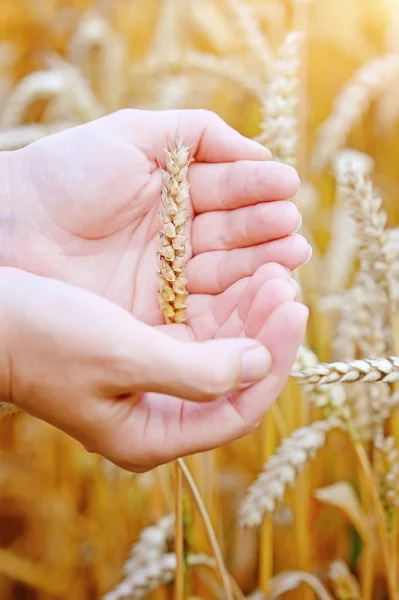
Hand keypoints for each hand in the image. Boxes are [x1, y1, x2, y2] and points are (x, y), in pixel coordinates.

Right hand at [0, 266, 306, 471]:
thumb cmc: (43, 338)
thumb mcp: (120, 355)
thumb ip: (195, 371)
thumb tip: (258, 364)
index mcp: (152, 435)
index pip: (238, 409)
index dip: (272, 360)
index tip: (293, 308)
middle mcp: (159, 415)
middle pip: (236, 380)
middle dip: (265, 331)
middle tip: (284, 281)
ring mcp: (153, 384)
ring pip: (222, 353)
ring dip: (249, 314)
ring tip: (271, 271)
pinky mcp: (146, 352)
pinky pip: (202, 333)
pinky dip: (224, 305)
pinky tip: (239, 275)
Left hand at [4, 109, 309, 328]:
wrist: (13, 226)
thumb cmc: (68, 172)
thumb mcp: (133, 135)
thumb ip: (199, 133)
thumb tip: (260, 152)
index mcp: (174, 196)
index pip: (227, 195)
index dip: (256, 192)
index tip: (287, 189)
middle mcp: (177, 241)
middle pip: (232, 238)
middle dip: (265, 230)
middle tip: (292, 228)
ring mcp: (168, 281)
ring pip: (226, 275)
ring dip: (261, 264)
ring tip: (291, 254)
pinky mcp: (157, 318)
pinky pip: (205, 312)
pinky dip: (235, 302)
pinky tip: (264, 287)